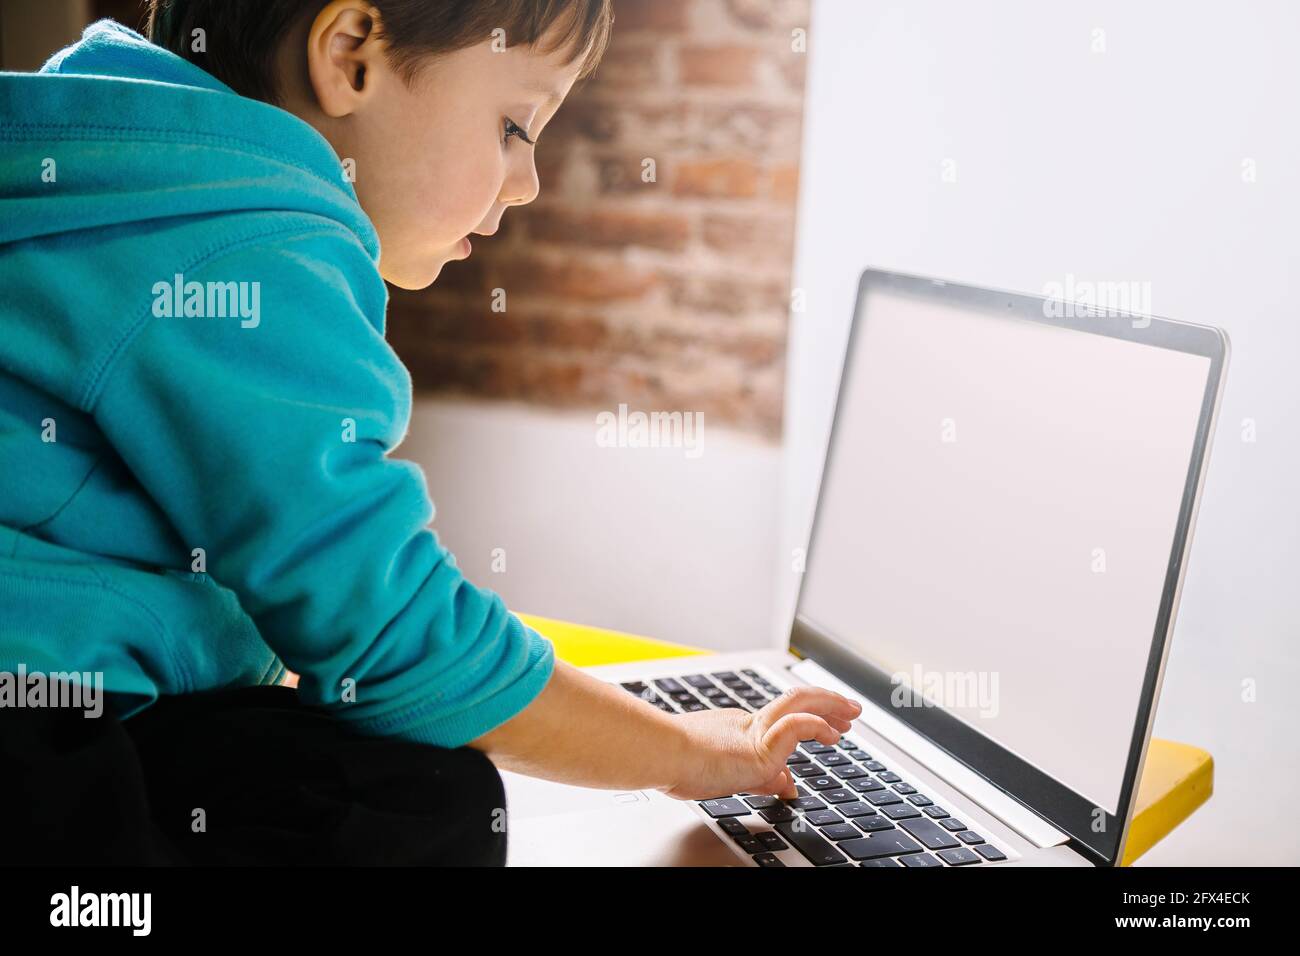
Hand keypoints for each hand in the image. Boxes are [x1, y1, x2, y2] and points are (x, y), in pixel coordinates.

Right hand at [661, 686, 861, 800]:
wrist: (659, 754)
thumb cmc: (677, 766)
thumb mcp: (728, 777)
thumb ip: (760, 778)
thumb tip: (786, 785)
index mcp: (740, 730)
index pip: (784, 721)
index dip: (811, 723)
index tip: (830, 730)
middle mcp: (749, 724)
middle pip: (796, 700)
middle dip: (828, 702)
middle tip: (850, 708)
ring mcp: (754, 731)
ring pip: (800, 703)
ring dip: (830, 704)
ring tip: (851, 712)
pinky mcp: (757, 744)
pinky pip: (795, 725)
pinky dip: (816, 725)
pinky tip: (831, 734)